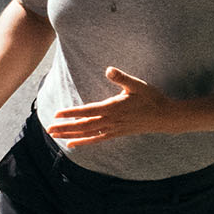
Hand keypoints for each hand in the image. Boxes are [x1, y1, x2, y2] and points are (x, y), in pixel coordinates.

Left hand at [46, 67, 171, 151]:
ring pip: (88, 134)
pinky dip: (84, 142)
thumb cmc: (151, 98)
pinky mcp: (117, 133)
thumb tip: (108, 69)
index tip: (57, 114)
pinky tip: (72, 144)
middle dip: (66, 127)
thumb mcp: (137, 85)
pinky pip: (97, 139)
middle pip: (84, 126)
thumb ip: (122, 78)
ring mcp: (113, 129)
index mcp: (113, 107)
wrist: (164, 117)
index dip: (71, 113)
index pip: (88, 111)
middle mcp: (111, 121)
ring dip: (71, 135)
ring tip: (55, 136)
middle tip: (49, 129)